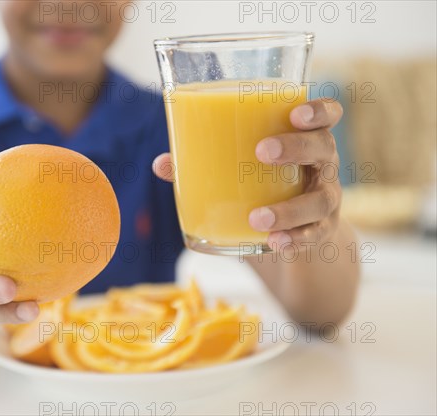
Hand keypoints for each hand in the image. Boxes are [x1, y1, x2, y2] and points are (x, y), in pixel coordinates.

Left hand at [152, 98, 343, 249]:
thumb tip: (160, 164)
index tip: (295, 112)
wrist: (291, 230)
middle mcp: (321, 165)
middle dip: (297, 146)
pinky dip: (294, 239)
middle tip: (262, 152)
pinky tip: (274, 243)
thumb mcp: (239, 170)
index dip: (317, 110)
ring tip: (257, 218)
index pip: (325, 115)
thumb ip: (203, 163)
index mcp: (303, 138)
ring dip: (290, 209)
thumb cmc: (261, 185)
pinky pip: (314, 235)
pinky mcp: (320, 230)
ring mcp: (324, 198)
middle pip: (324, 148)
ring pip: (321, 199)